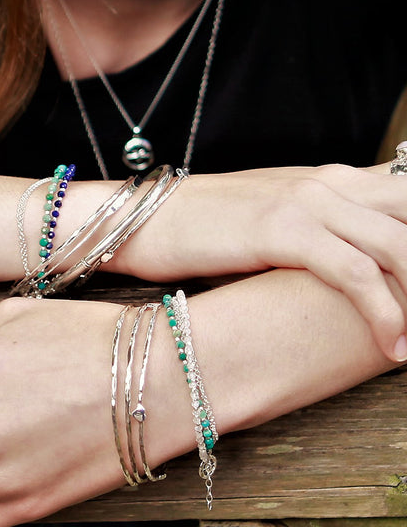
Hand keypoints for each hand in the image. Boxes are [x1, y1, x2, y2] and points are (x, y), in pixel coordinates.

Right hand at [113, 163, 406, 361]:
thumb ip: (316, 232)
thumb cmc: (203, 228)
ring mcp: (306, 202)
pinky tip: (394, 345)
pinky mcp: (280, 229)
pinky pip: (353, 272)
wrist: (145, 218)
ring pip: (398, 244)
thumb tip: (348, 267)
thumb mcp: (272, 223)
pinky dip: (383, 311)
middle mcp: (329, 183)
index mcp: (331, 180)